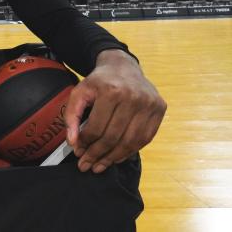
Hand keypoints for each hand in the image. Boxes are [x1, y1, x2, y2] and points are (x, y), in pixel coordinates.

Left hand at [64, 49, 165, 173]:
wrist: (122, 66)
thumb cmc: (99, 82)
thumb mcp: (79, 92)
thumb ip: (71, 116)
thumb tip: (73, 142)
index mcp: (111, 90)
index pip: (96, 127)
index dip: (85, 143)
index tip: (78, 152)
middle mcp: (133, 97)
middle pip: (113, 137)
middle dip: (97, 154)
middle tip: (87, 165)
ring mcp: (149, 103)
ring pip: (130, 141)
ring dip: (113, 157)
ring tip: (100, 165)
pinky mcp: (159, 109)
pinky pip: (145, 138)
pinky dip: (130, 151)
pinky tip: (116, 157)